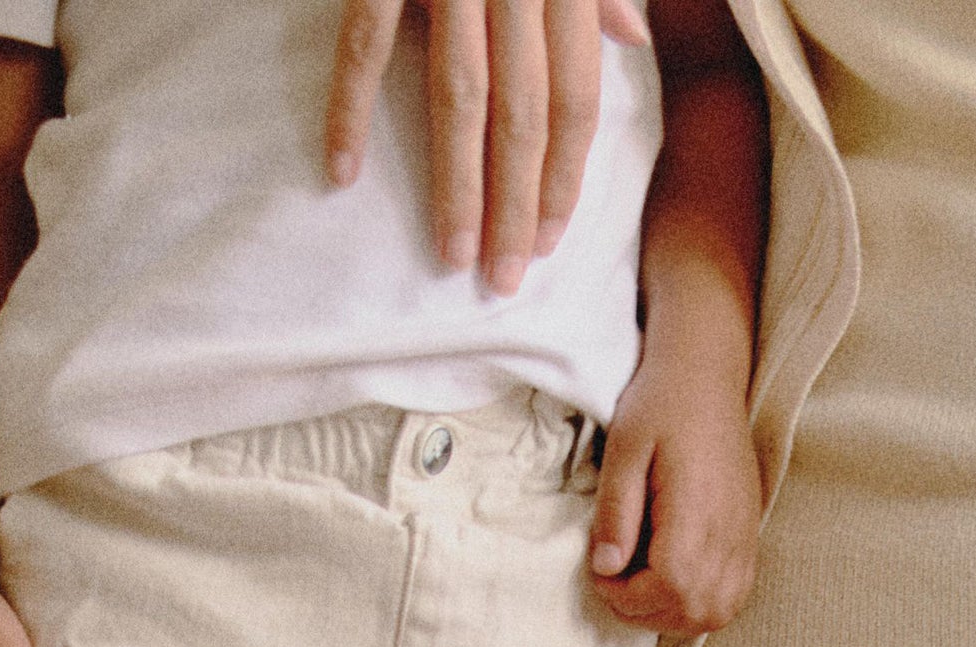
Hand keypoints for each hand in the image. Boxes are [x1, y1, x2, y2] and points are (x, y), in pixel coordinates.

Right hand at [326, 0, 651, 293]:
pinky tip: (342, 169)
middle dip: (515, 206)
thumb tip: (633, 38)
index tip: (547, 242)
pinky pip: (365, 41)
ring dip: (455, 183)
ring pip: (458, 97)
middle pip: (523, 117)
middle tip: (502, 279)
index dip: (563, 178)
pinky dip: (350, 106)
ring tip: (451, 254)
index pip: (574, 101)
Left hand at [588, 360, 759, 638]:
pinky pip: (732, 598)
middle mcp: (728, 533)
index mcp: (696, 510)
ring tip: (643, 586)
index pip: (669, 588)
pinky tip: (673, 583)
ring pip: (715, 613)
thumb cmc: (660, 406)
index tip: (602, 573)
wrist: (707, 378)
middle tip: (617, 583)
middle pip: (693, 611)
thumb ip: (615, 511)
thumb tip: (606, 568)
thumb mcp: (624, 449)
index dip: (627, 596)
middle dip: (646, 611)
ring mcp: (744, 539)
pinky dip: (700, 605)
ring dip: (673, 615)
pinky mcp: (748, 539)